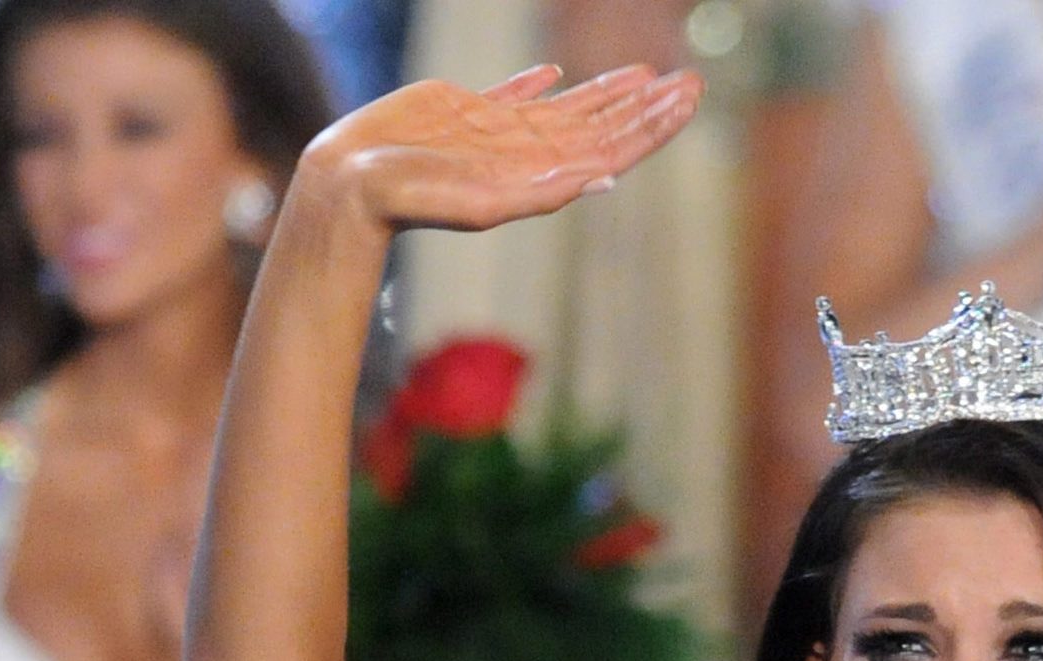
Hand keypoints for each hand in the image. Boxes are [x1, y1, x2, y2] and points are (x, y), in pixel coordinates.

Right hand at [299, 62, 701, 237]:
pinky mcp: (459, 113)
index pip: (614, 147)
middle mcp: (527, 154)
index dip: (653, 123)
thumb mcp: (482, 204)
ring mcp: (495, 133)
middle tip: (691, 81)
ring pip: (568, 108)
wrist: (350, 189)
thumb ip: (543, 192)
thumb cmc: (411, 201)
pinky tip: (555, 73)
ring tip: (646, 74)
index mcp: (541, 174)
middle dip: (648, 105)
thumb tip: (607, 181)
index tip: (688, 97)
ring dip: (609, 92)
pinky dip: (536, 83)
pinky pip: (509, 95)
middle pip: (604, 125)